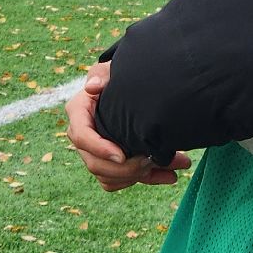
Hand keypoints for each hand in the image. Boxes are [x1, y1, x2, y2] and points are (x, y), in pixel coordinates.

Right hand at [64, 61, 190, 191]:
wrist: (136, 88)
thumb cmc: (121, 76)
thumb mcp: (112, 69)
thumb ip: (103, 73)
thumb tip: (92, 87)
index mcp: (79, 112)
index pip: (81, 135)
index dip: (99, 149)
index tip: (122, 155)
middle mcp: (83, 136)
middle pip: (95, 164)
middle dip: (126, 168)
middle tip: (153, 160)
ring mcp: (96, 153)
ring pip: (109, 178)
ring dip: (141, 176)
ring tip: (173, 165)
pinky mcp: (111, 164)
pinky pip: (122, 182)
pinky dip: (147, 180)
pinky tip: (170, 174)